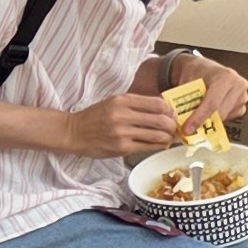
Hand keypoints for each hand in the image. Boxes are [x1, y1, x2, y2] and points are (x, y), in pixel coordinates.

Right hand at [64, 92, 191, 157]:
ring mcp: (122, 132)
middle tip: (174, 127)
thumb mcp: (113, 102)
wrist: (73, 132)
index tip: (171, 114)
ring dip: (168, 137)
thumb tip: (163, 108)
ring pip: (158, 135)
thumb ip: (136, 104)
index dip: (169, 110)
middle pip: (161, 119)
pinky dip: (158, 145)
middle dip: (172, 125)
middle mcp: (123, 115)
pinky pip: (148, 146)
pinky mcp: (122, 147)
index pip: (157, 103)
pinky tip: (158, 144)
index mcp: (122, 100)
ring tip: (168, 137)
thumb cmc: (95, 117)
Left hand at [179, 57, 247, 128]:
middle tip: (189, 128)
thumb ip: (186, 99)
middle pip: (220, 113)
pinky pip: (229, 118)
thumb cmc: (196, 71)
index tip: (188, 128)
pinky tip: (209, 111)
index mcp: (225, 77)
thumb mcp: (186, 81)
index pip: (212, 103)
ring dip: (209, 120)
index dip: (199, 118)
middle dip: (203, 123)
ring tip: (196, 116)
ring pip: (225, 117)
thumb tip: (181, 119)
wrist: (202, 68)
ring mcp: (242, 95)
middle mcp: (237, 85)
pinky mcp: (241, 104)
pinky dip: (217, 118)